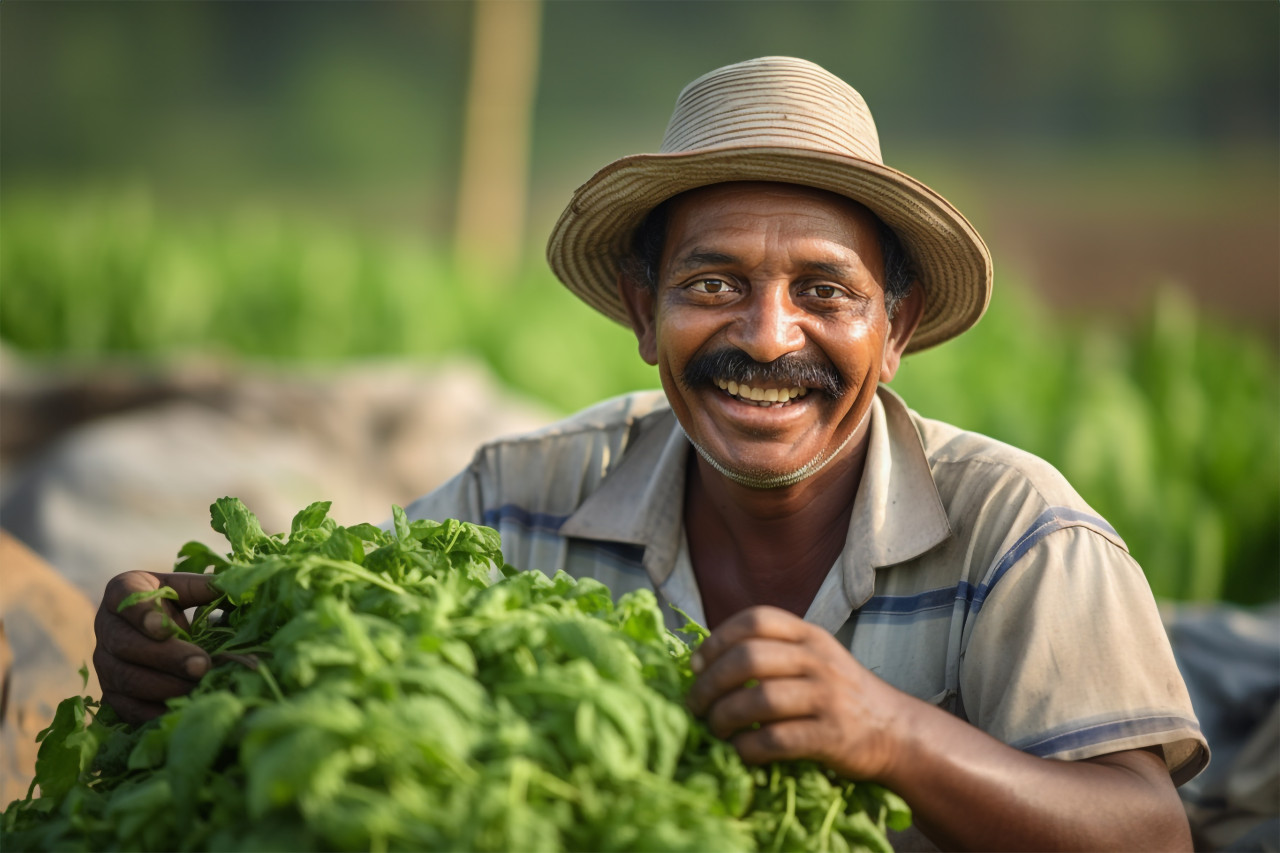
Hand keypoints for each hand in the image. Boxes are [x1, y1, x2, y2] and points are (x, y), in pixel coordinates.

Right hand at [93, 571, 218, 723]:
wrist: (156, 633)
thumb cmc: (175, 605)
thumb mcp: (187, 588)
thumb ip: (207, 587)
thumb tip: (239, 588)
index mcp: (123, 592)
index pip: (124, 598)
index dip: (142, 614)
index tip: (166, 628)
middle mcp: (106, 627)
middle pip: (125, 644)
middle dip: (166, 658)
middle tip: (202, 665)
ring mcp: (105, 663)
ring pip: (125, 678)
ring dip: (164, 686)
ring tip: (198, 687)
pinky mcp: (112, 694)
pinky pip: (126, 708)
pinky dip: (153, 712)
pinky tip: (180, 710)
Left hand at [686, 605, 904, 781]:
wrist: (895, 730)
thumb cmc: (839, 694)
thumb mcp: (814, 658)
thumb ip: (773, 652)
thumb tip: (706, 662)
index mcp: (809, 635)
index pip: (755, 619)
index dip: (717, 639)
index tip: (697, 665)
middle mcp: (818, 660)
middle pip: (748, 659)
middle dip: (710, 684)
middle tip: (696, 705)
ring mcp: (828, 697)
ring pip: (759, 699)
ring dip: (724, 717)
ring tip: (715, 729)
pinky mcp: (832, 736)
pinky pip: (777, 740)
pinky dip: (749, 748)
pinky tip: (741, 751)